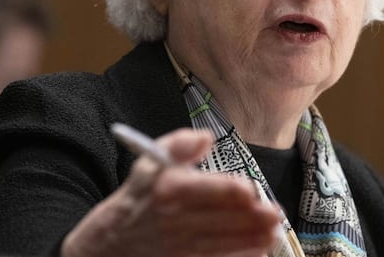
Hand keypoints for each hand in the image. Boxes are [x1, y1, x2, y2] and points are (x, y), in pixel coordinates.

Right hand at [61, 128, 280, 256]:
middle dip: (251, 218)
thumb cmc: (137, 200)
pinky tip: (257, 252)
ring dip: (250, 240)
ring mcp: (176, 246)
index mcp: (165, 188)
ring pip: (220, 243)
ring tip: (273, 234)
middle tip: (275, 214)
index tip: (253, 192)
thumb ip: (178, 145)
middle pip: (219, 219)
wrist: (108, 244)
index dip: (233, 191)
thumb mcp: (148, 164)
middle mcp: (170, 219)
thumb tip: (205, 138)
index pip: (206, 190)